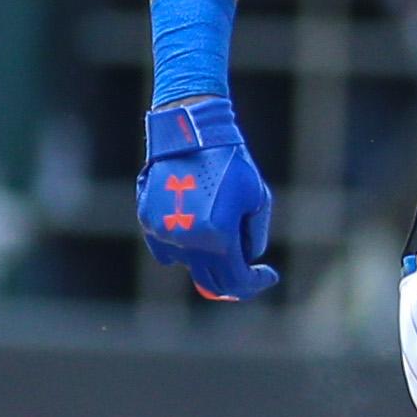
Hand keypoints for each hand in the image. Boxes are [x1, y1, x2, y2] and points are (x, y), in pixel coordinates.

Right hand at [139, 94, 277, 299]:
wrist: (191, 134)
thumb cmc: (231, 163)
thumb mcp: (257, 198)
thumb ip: (254, 236)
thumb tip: (247, 259)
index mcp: (219, 237)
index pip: (238, 280)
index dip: (256, 282)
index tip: (268, 275)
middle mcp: (189, 242)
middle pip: (211, 283)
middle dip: (232, 282)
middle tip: (246, 273)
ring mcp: (165, 234)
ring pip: (189, 265)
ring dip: (206, 259)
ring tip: (218, 232)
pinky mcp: (148, 222)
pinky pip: (167, 249)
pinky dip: (183, 246)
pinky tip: (194, 227)